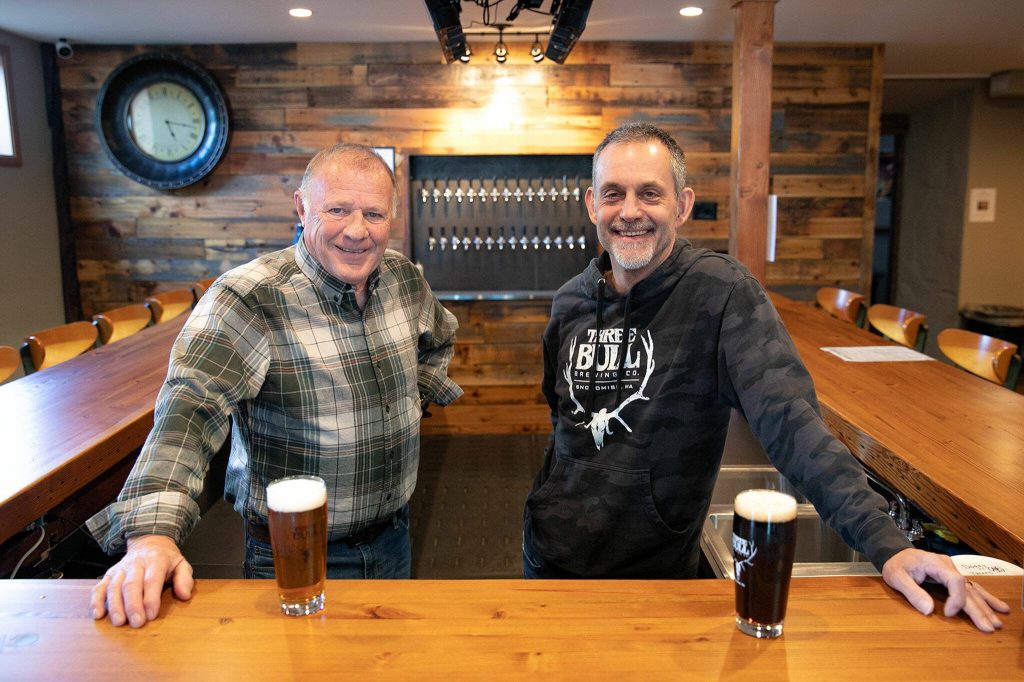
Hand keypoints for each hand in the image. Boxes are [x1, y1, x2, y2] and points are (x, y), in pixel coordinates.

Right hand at [90, 534, 193, 627]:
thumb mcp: (181, 564)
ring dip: (115, 606)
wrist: (148, 542)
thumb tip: (185, 595)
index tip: (152, 615)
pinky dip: (96, 600)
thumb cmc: (166, 558)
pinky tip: (98, 614)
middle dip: (133, 605)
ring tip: (119, 622)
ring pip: (114, 586)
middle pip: (131, 584)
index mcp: (156, 560)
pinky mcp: (109, 574)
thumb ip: (185, 579)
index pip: (152, 579)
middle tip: (136, 623)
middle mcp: (136, 563)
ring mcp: (120, 568)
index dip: (151, 598)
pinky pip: (100, 586)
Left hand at [882, 548, 1009, 631]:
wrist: (894, 553)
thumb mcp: (896, 577)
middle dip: (978, 609)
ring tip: (998, 622)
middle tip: (989, 627)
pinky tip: (997, 607)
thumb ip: (912, 592)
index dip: (956, 598)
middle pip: (967, 588)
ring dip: (985, 606)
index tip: (949, 614)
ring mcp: (952, 571)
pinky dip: (983, 598)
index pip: (955, 580)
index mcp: (935, 563)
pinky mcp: (952, 577)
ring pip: (972, 589)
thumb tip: (929, 611)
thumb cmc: (895, 564)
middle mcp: (948, 566)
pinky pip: (971, 588)